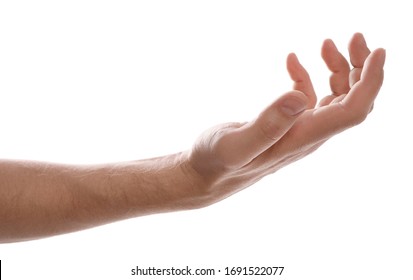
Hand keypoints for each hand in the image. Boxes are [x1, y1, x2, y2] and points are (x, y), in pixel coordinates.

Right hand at [186, 33, 384, 204]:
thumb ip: (266, 126)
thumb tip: (300, 98)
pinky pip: (309, 99)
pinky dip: (307, 77)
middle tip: (354, 37)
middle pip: (352, 102)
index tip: (378, 51)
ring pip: (335, 99)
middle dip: (361, 68)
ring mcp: (298, 132)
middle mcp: (308, 136)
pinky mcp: (286, 127)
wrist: (206, 176)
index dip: (370, 82)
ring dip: (340, 71)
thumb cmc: (215, 163)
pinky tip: (293, 61)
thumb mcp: (235, 144)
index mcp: (302, 138)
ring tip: (328, 44)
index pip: (352, 111)